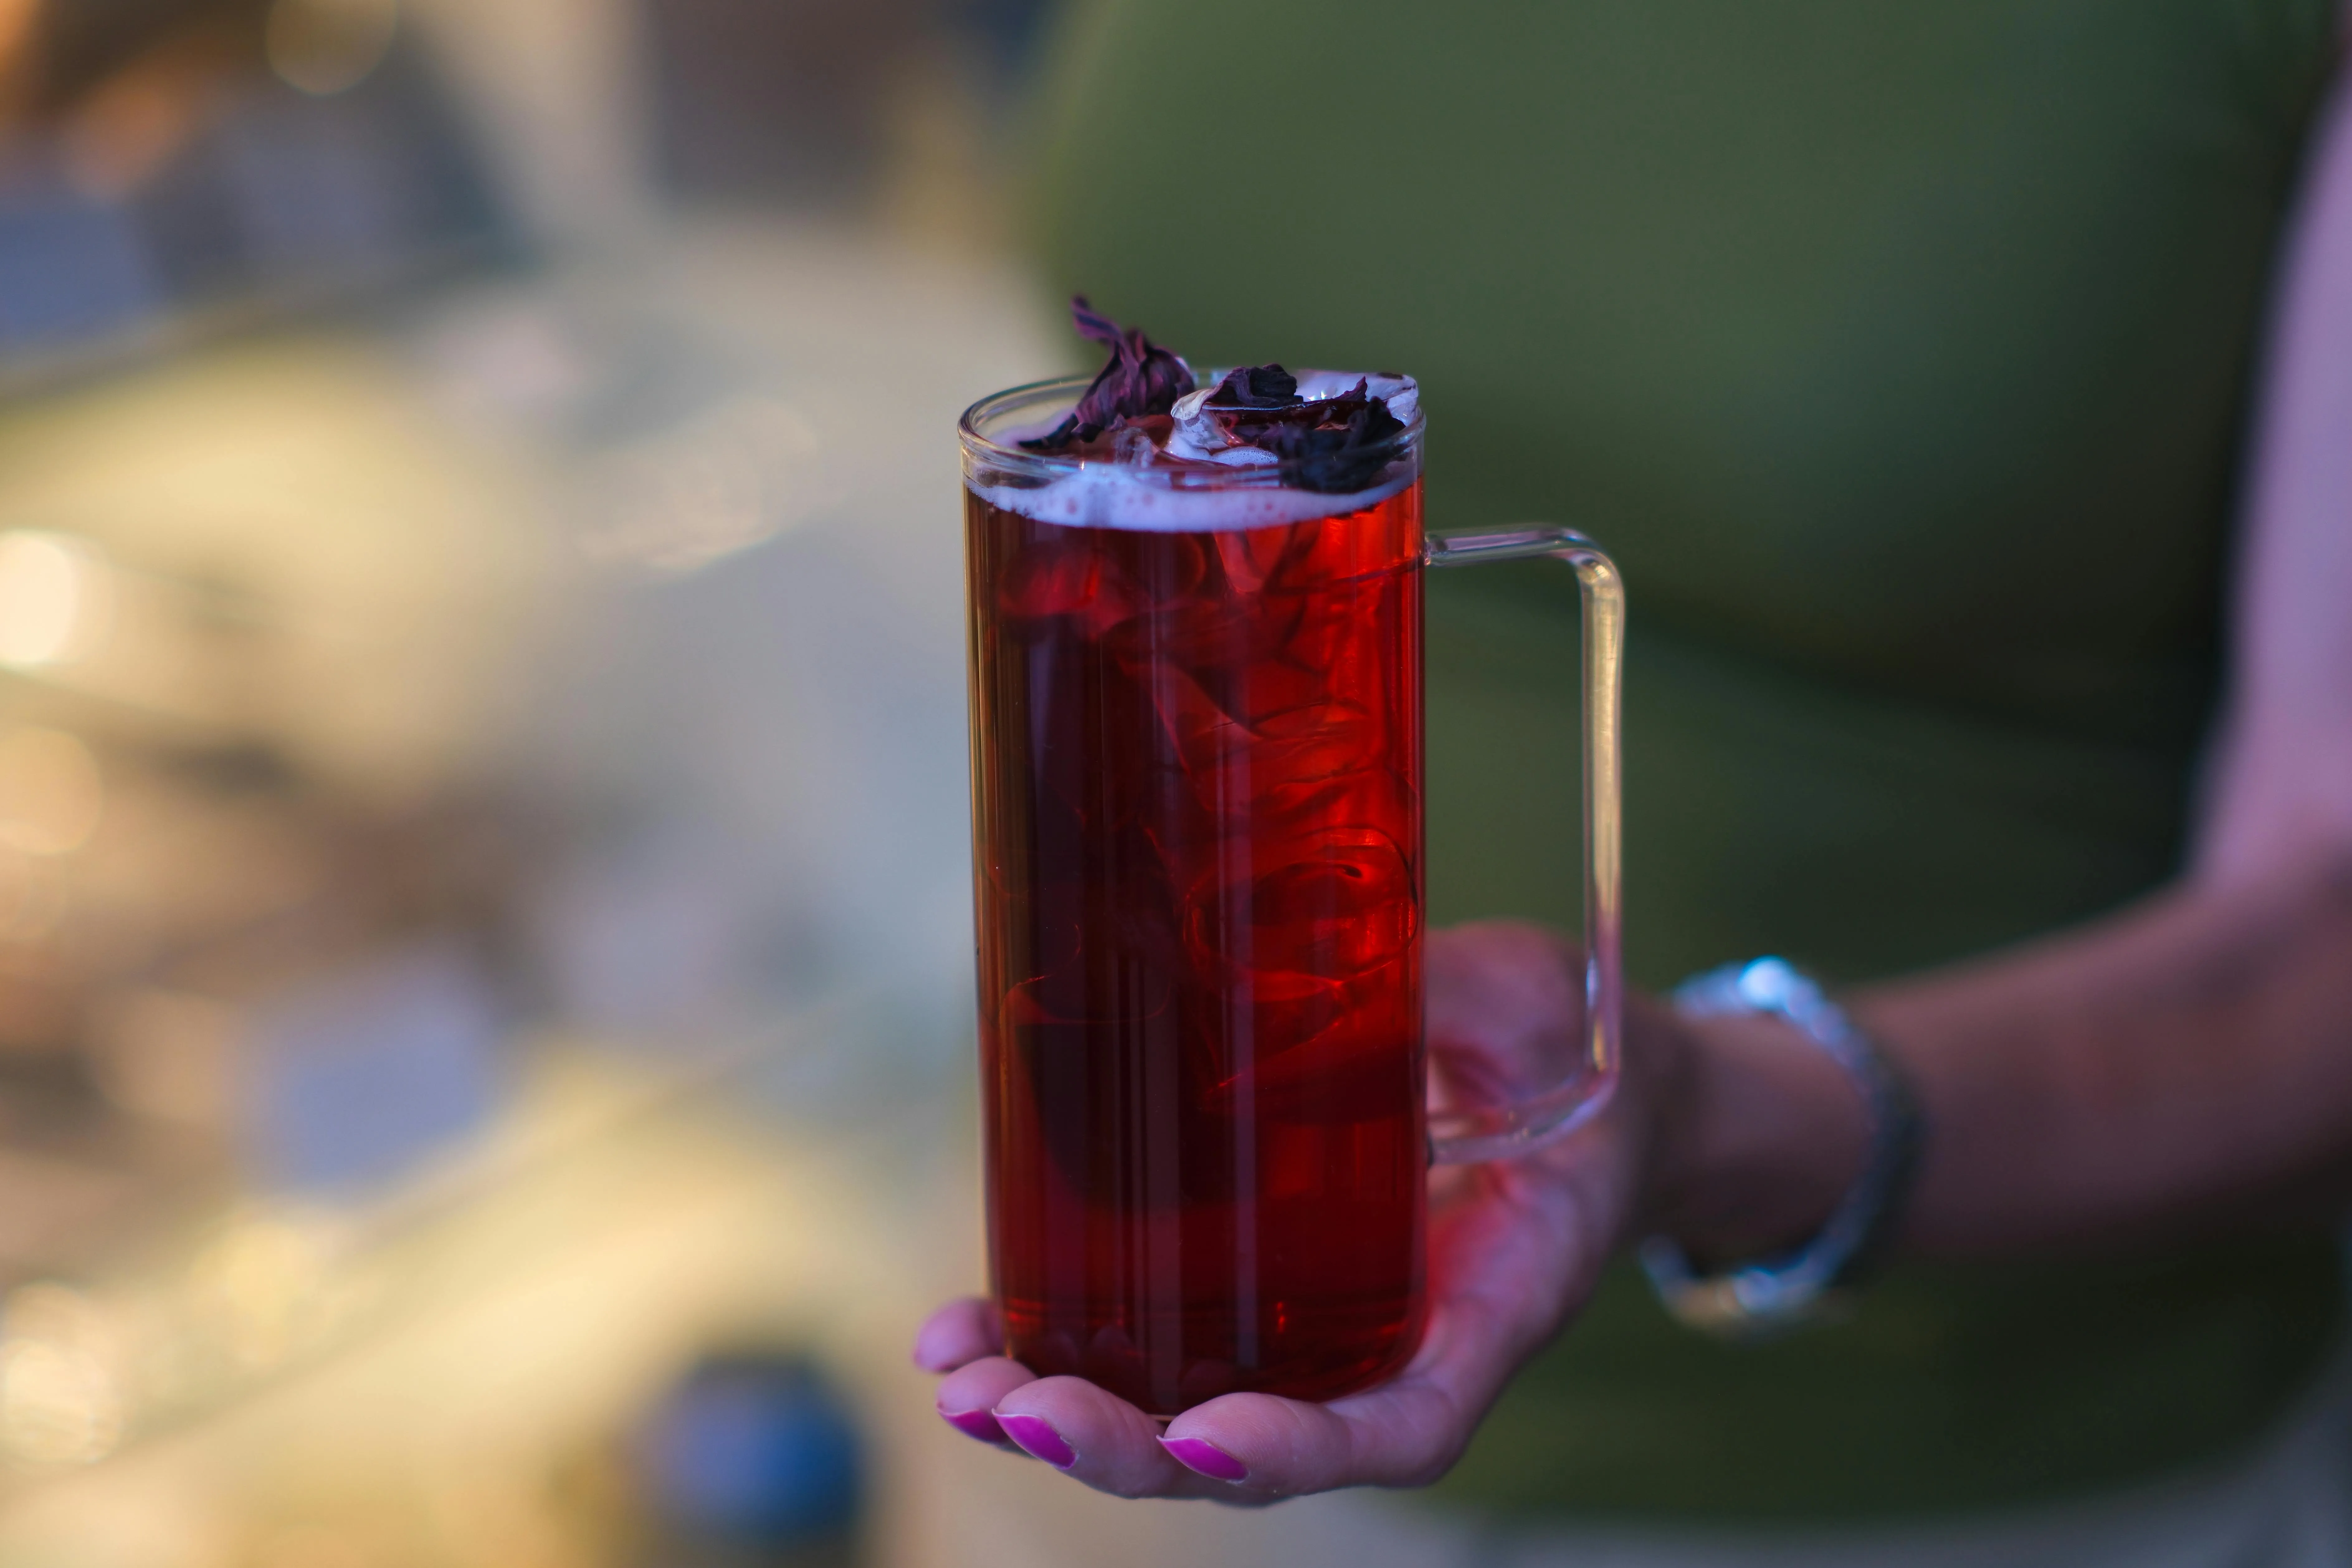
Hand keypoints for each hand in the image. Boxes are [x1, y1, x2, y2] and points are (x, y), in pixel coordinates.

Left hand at [912, 920, 1695, 1501]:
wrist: (1580, 1084)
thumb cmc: (1571, 1053)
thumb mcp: (1530, 1009)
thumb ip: (1444, 1000)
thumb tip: (1332, 972)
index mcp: (1482, 1312)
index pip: (1394, 1425)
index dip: (1296, 1449)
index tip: (1203, 1438)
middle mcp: (1387, 1349)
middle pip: (1249, 1449)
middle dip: (1125, 1444)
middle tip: (1013, 1408)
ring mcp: (1315, 1330)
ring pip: (1180, 1414)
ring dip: (1059, 1410)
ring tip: (956, 1377)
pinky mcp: (1254, 1285)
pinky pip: (1154, 1342)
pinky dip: (1057, 1345)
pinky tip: (965, 1330)